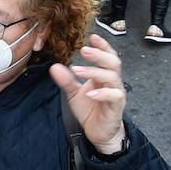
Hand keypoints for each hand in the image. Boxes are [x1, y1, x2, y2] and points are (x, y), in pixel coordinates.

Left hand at [48, 34, 126, 153]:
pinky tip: (90, 93)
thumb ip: (66, 80)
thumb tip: (54, 67)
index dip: (102, 46)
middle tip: (84, 50)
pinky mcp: (116, 107)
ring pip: (112, 77)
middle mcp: (111, 82)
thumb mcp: (74, 94)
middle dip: (99, 54)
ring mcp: (115, 94)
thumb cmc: (91, 110)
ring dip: (94, 72)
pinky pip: (114, 96)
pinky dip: (102, 93)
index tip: (92, 37)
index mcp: (103, 76)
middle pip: (113, 62)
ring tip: (78, 71)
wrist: (99, 132)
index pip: (107, 56)